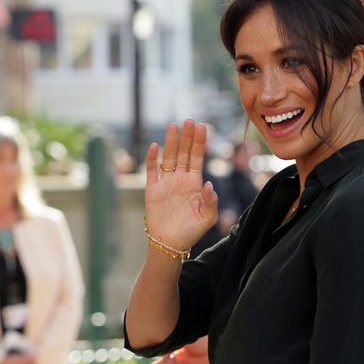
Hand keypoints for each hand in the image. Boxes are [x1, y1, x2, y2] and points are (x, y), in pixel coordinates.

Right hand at [145, 119, 217, 251]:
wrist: (171, 243)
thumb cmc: (192, 231)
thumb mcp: (208, 217)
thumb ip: (211, 201)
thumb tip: (209, 184)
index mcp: (195, 183)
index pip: (198, 157)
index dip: (200, 142)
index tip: (202, 126)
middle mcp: (181, 179)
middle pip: (184, 153)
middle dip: (187, 137)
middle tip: (189, 120)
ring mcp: (166, 182)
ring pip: (169, 157)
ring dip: (171, 142)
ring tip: (173, 126)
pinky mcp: (152, 189)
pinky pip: (152, 170)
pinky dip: (153, 159)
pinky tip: (155, 146)